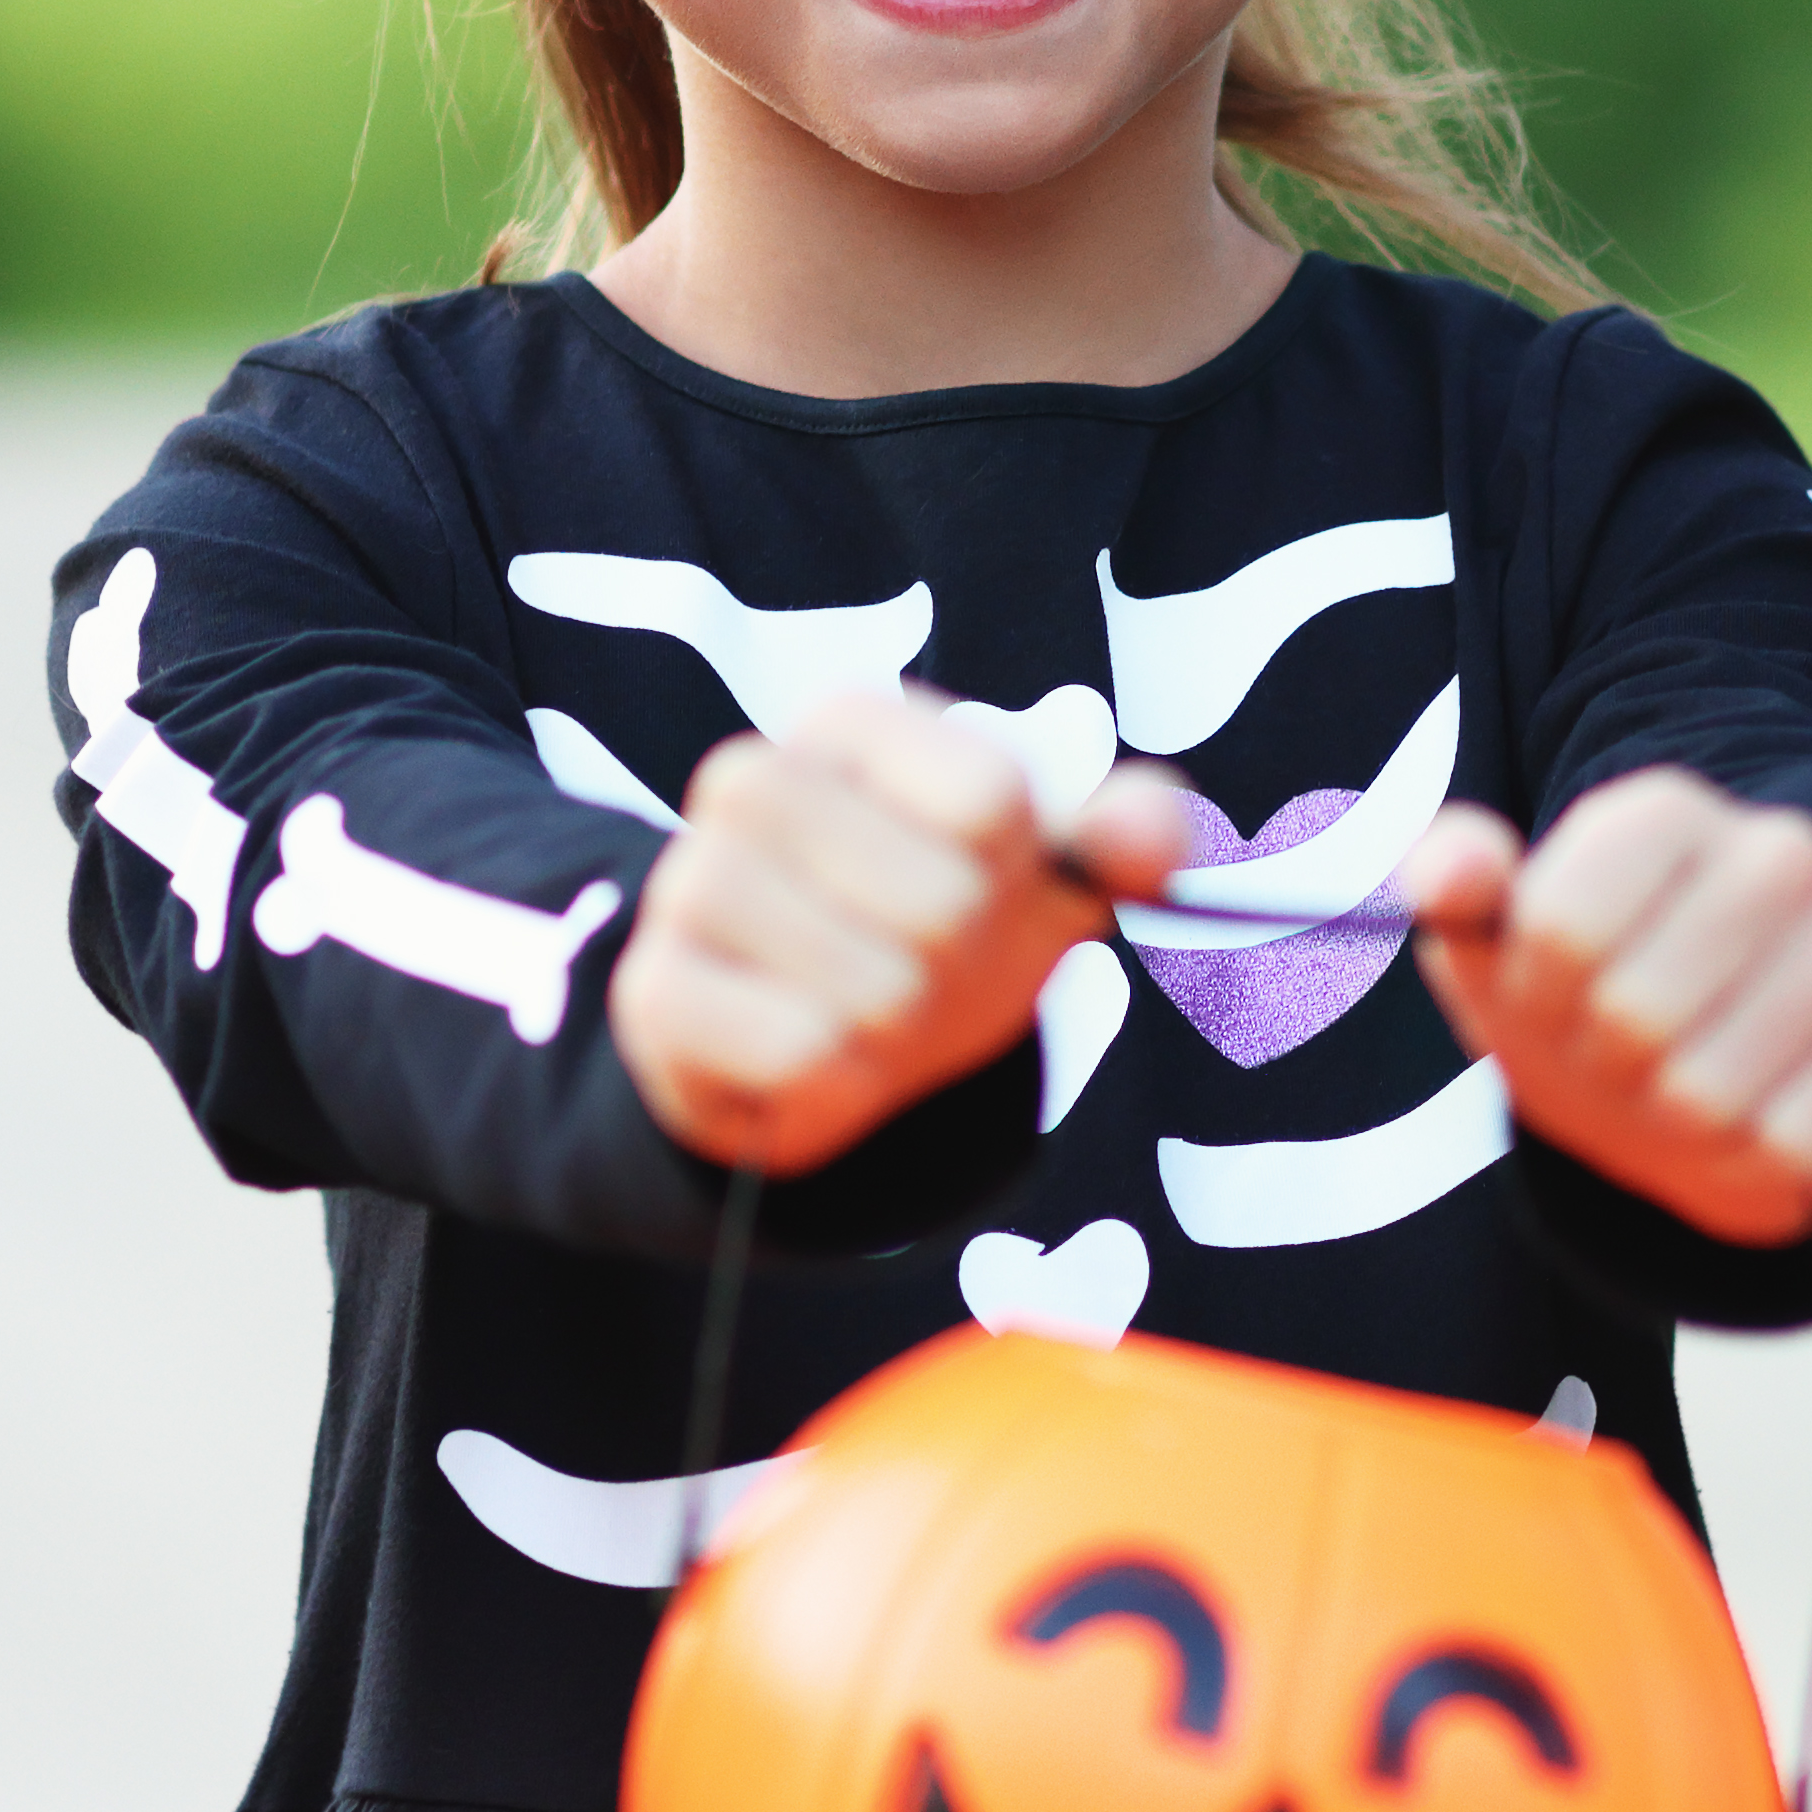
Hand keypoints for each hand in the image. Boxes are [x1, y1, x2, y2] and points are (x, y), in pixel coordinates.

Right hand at [611, 683, 1195, 1175]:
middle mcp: (752, 780)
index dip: (1017, 879)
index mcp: (850, 724)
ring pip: (877, 989)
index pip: (994, 802)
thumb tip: (1158, 839)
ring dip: (899, 1038)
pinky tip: (807, 1063)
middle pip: (944, 904)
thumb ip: (1123, 839)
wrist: (802, 1038)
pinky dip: (838, 1087)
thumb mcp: (1039, 876)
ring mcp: (687, 883)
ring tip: (862, 1019)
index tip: (985, 891)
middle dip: (961, 973)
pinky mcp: (654, 992)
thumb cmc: (929, 934)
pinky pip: (804, 1057)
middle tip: (922, 976)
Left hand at [1401, 769, 1811, 1248]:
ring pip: (1712, 1093)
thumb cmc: (1588, 998)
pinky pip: (1795, 1149)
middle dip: (1599, 1069)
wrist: (1714, 1063)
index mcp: (1665, 810)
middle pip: (1632, 1017)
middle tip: (1615, 1060)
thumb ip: (1459, 889)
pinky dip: (1746, 1170)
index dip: (1533, 998)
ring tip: (1677, 1094)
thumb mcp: (1500, 942)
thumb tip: (1446, 876)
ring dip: (1668, 1129)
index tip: (1550, 995)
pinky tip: (1748, 1130)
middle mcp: (1780, 854)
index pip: (1560, 930)